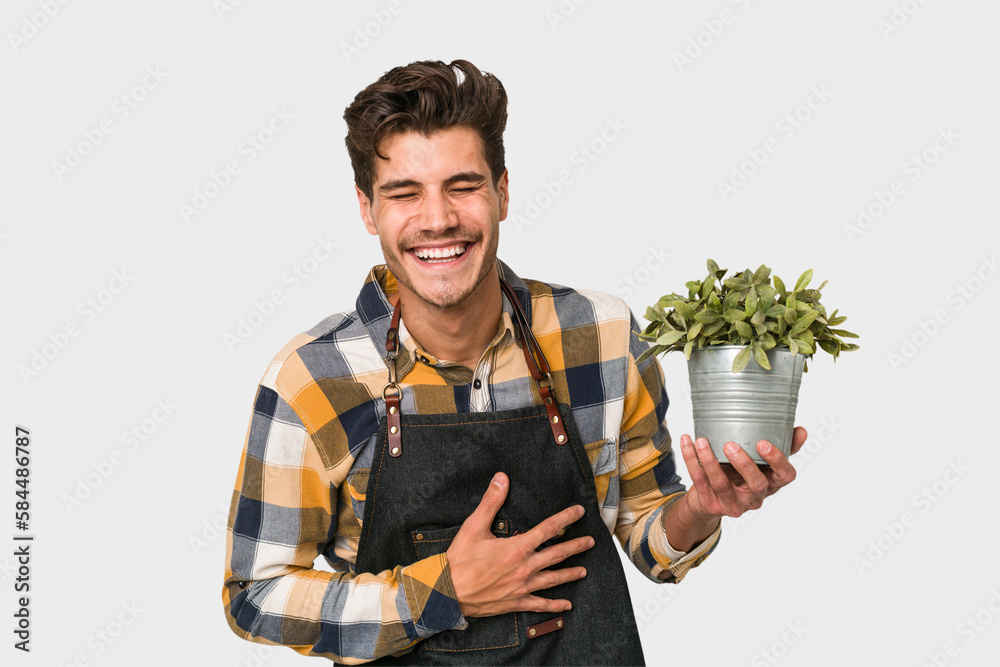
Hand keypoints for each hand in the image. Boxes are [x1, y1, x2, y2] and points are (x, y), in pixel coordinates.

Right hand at [445, 472, 593, 617]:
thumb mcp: (473, 526)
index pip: (548, 529)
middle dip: (576, 546)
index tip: (578, 512)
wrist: (447, 593)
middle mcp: (524, 567)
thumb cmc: (459, 560)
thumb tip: (502, 478)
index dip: (565, 518)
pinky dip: (555, 604)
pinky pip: (540, 603)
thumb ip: (491, 501)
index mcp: (517, 547)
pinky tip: (566, 604)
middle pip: (557, 554)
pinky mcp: (516, 602)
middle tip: (591, 542)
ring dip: (570, 573)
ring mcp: (522, 586)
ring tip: (584, 570)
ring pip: (553, 579)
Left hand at [678, 427, 806, 521]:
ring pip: (721, 483)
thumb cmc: (739, 474)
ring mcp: (733, 503)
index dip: (777, 461)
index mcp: (771, 483)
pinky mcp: (711, 504)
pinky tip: (687, 442)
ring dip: (710, 461)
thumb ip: (781, 447)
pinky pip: (699, 481)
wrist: (709, 500)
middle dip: (743, 464)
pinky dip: (691, 459)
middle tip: (730, 445)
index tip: (764, 443)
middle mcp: (755, 497)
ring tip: (702, 441)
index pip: (785, 476)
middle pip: (755, 484)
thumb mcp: (760, 463)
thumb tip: (801, 430)